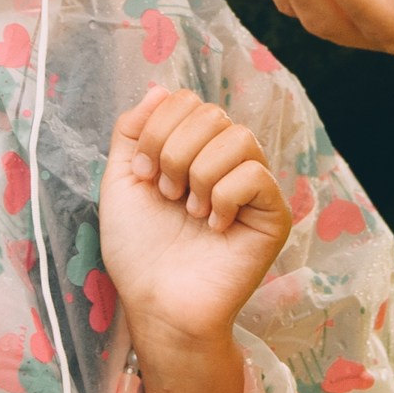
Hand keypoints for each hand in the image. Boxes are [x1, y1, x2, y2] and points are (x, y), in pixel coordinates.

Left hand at [100, 89, 291, 351]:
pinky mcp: (273, 214)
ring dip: (200, 173)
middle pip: (212, 113)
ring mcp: (252, 187)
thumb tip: (159, 88)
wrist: (156, 304)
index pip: (186, 101)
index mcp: (192, 150)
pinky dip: (224, 196)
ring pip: (238, 137)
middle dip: (174, 151)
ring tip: (190, 211)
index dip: (156, 129)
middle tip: (166, 194)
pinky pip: (255, 174)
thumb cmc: (138, 251)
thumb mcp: (120, 181)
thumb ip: (132, 131)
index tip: (142, 174)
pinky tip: (213, 225)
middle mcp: (226, 162)